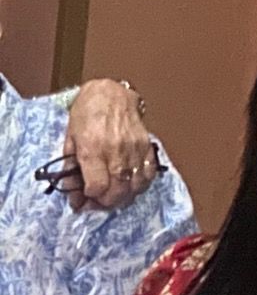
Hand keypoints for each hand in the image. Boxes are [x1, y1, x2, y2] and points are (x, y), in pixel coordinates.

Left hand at [64, 79, 156, 211]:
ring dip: (122, 197)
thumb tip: (73, 194)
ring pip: (133, 188)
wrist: (111, 92)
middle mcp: (115, 151)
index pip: (97, 187)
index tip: (85, 196)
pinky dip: (138, 186)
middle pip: (116, 193)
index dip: (90, 197)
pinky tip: (128, 184)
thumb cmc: (88, 111)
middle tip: (97, 200)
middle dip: (105, 202)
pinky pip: (147, 177)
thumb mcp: (71, 138)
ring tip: (112, 194)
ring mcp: (134, 150)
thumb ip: (71, 168)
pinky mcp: (147, 148)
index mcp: (92, 148)